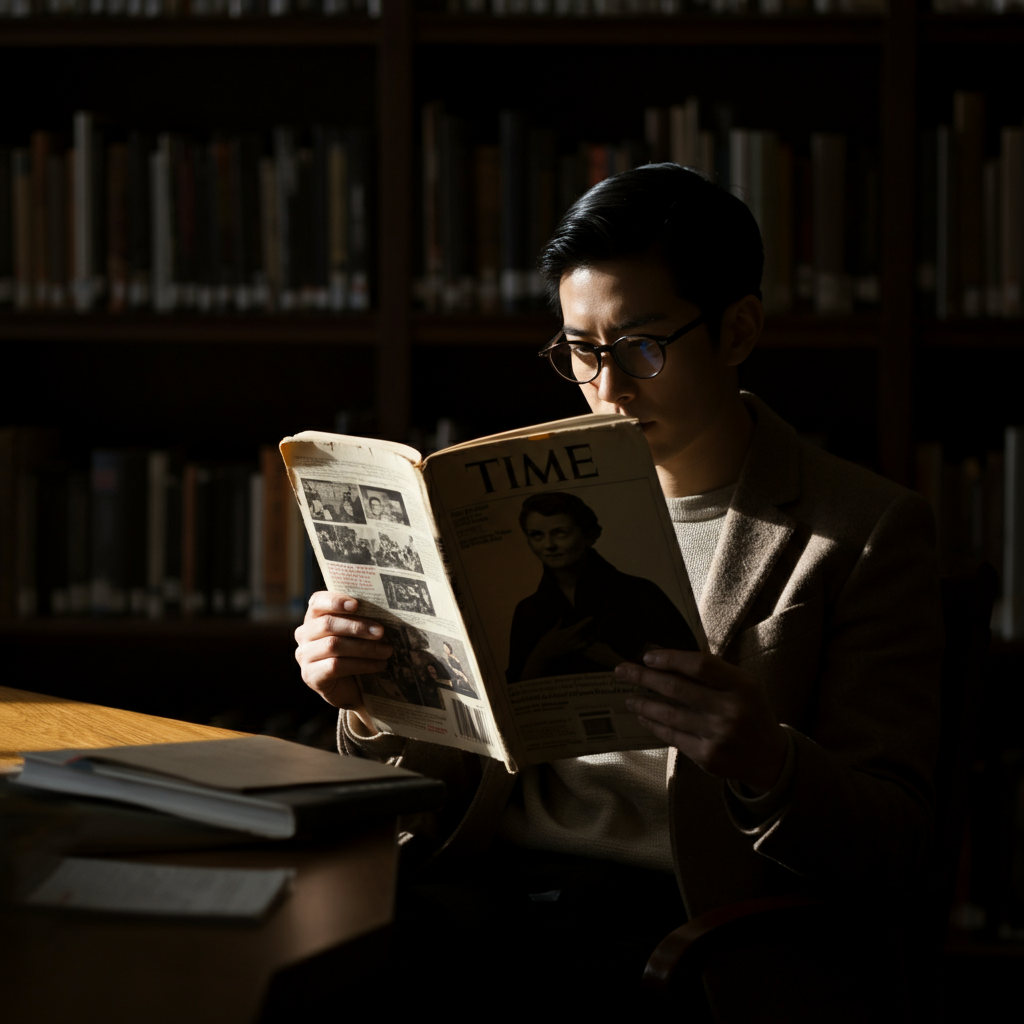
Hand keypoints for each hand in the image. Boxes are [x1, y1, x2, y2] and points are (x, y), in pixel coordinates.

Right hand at [294, 592, 391, 729]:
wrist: (352, 688)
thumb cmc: (356, 653)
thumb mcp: (357, 632)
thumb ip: (361, 617)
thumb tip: (383, 608)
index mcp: (314, 616)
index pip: (318, 601)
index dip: (335, 601)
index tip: (356, 604)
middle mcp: (304, 634)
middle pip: (328, 624)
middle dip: (357, 627)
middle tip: (381, 631)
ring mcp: (304, 656)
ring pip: (333, 645)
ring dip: (364, 648)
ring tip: (386, 651)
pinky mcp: (310, 676)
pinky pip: (335, 666)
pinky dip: (361, 665)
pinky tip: (378, 666)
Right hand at [520, 616, 594, 680]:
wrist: (544, 653)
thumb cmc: (546, 641)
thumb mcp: (552, 631)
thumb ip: (558, 625)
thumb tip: (561, 618)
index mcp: (566, 632)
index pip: (578, 626)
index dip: (585, 621)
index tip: (591, 617)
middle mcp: (570, 638)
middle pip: (583, 633)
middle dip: (585, 629)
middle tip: (586, 627)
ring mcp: (571, 645)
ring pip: (584, 640)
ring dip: (586, 637)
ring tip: (586, 635)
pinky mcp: (571, 651)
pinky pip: (581, 648)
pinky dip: (585, 644)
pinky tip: (585, 642)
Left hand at [616, 649, 786, 794]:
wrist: (769, 758)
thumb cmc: (749, 711)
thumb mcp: (742, 686)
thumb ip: (711, 674)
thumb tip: (665, 660)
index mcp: (742, 686)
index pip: (700, 665)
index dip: (671, 658)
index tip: (648, 657)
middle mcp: (731, 710)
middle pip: (677, 688)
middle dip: (644, 678)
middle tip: (621, 671)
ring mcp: (718, 736)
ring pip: (669, 714)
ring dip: (643, 704)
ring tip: (628, 697)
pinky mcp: (707, 757)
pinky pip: (672, 736)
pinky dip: (654, 725)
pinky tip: (643, 717)